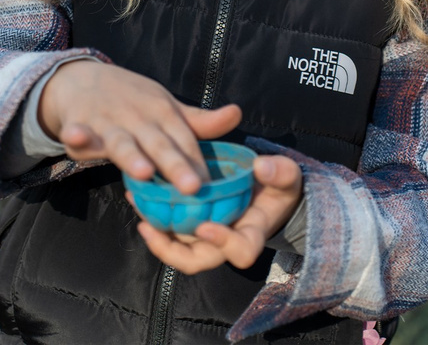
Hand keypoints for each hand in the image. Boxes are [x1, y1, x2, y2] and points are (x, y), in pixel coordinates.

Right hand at [36, 61, 241, 190]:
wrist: (85, 80)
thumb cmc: (134, 101)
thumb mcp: (167, 109)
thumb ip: (197, 122)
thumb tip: (237, 114)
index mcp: (164, 114)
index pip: (186, 141)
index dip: (198, 164)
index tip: (213, 188)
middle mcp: (140, 118)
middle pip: (160, 145)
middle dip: (176, 165)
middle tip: (192, 188)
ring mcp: (109, 122)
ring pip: (122, 143)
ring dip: (131, 156)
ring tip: (144, 172)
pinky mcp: (79, 125)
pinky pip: (77, 132)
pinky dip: (76, 134)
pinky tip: (75, 137)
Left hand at [139, 152, 301, 273]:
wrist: (268, 191)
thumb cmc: (278, 187)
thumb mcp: (287, 176)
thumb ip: (279, 172)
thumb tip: (261, 166)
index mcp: (251, 234)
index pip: (241, 251)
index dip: (223, 243)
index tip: (206, 226)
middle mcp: (224, 243)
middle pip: (196, 261)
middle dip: (171, 250)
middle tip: (154, 228)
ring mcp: (204, 239)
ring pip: (177, 252)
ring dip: (157, 240)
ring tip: (142, 218)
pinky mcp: (191, 229)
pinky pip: (169, 233)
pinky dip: (153, 220)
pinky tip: (139, 197)